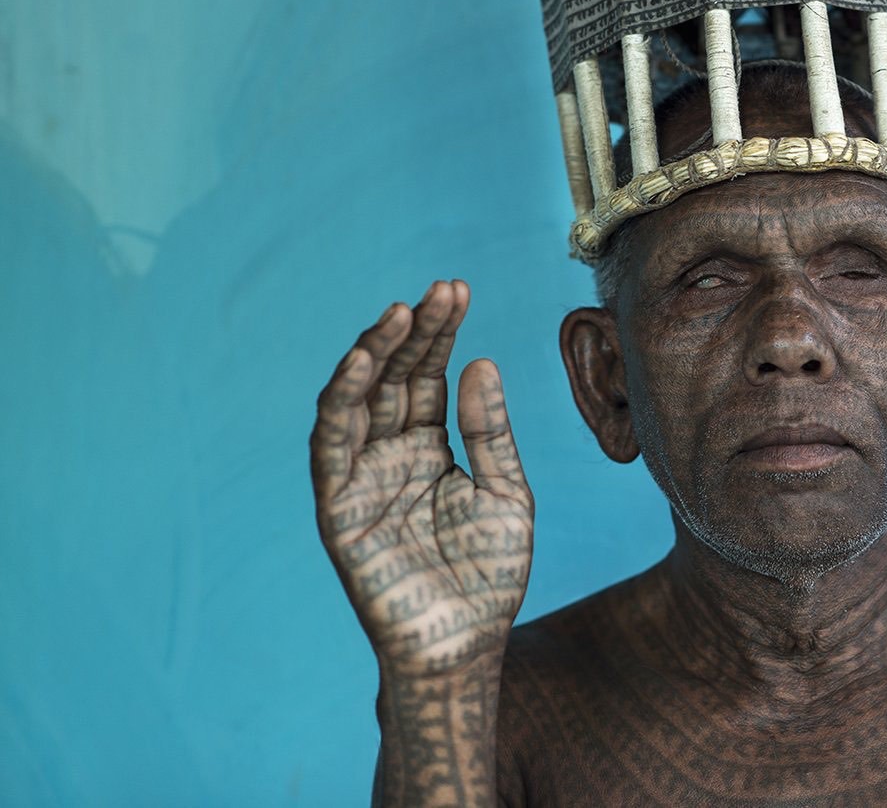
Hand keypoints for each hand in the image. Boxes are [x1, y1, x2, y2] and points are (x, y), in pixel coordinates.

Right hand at [310, 280, 533, 678]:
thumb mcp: (506, 490)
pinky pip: (331, 446)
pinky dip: (343, 401)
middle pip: (395, 378)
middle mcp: (391, 455)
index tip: (458, 290)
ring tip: (400, 311)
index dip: (439, 333)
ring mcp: (361, 478)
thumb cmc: (489, 574)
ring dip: (374, 353)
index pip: (429, 376)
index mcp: (431, 448)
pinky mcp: (338, 508)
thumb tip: (482, 361)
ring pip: (358, 400)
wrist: (465, 644)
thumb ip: (490, 430)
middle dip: (414, 332)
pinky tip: (365, 362)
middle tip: (440, 290)